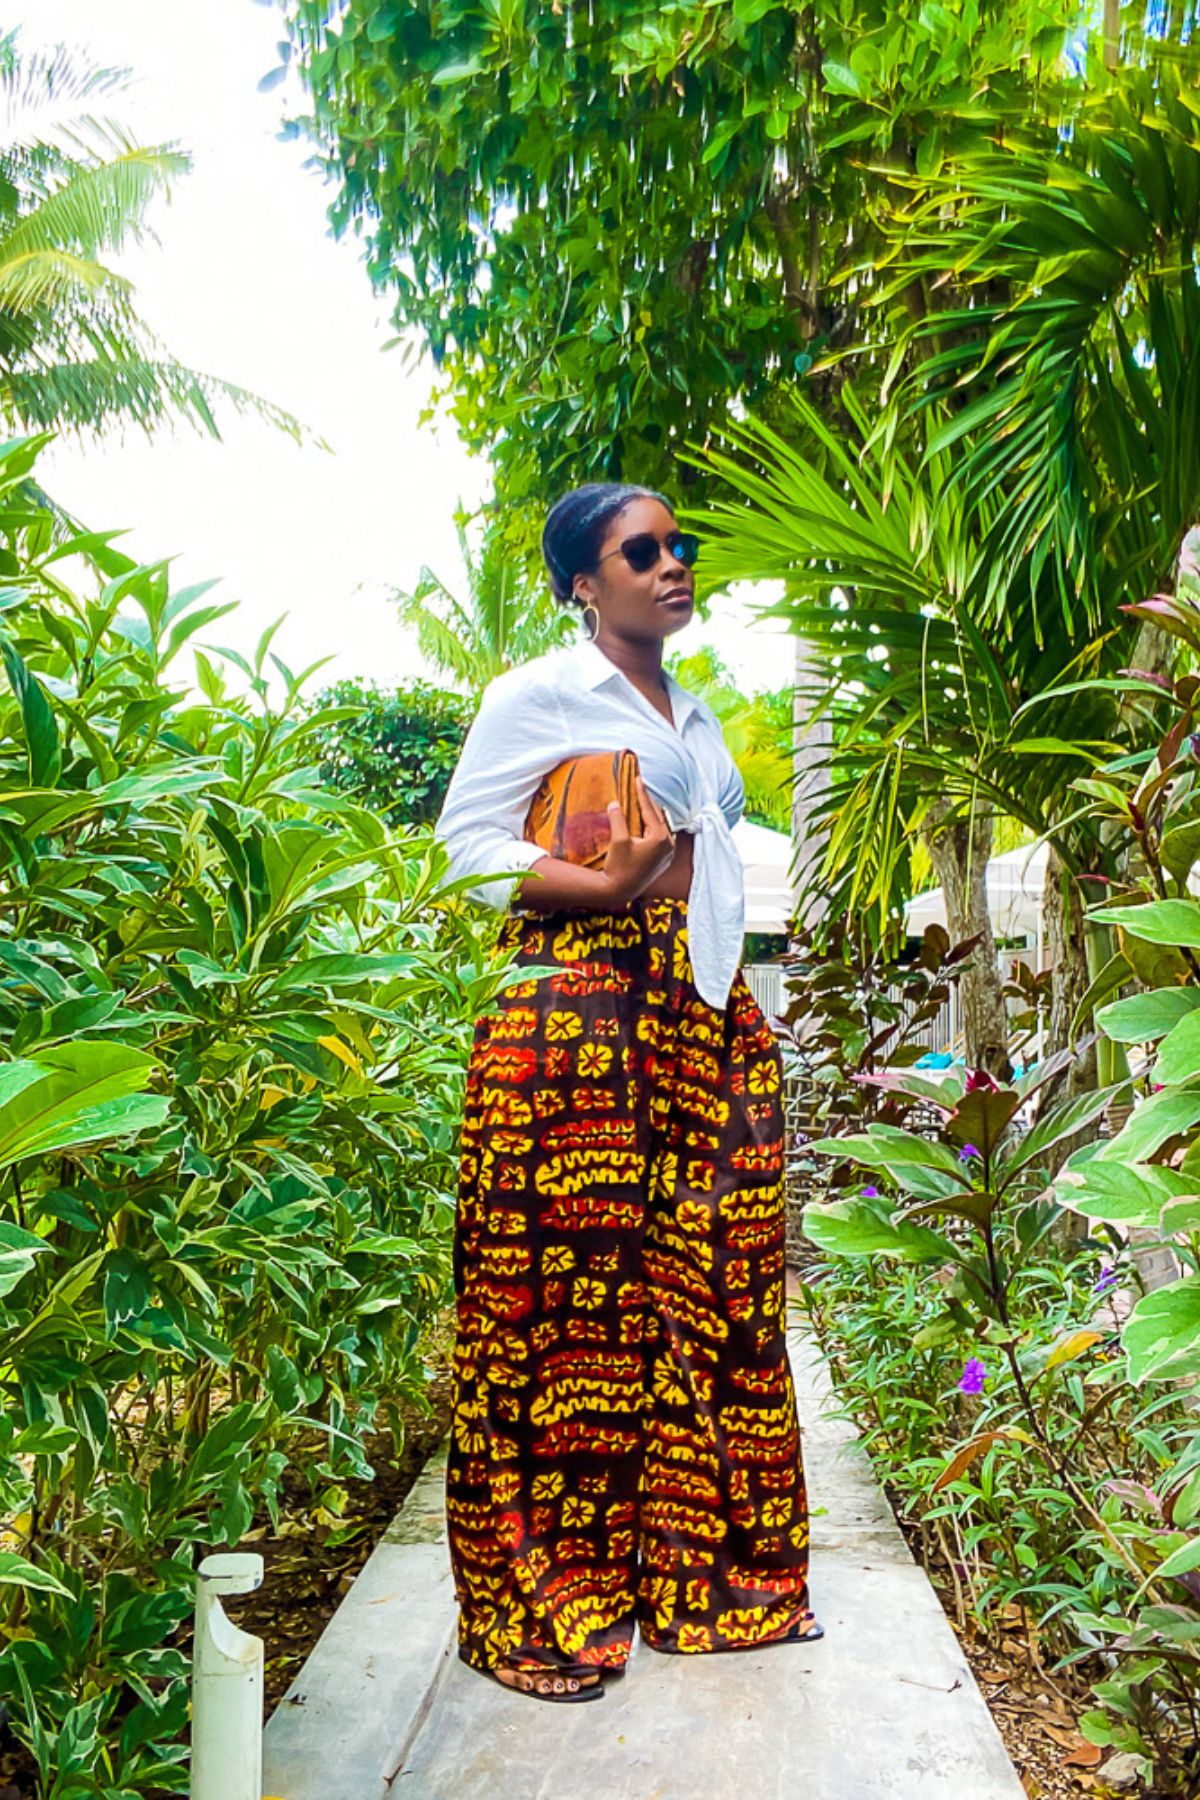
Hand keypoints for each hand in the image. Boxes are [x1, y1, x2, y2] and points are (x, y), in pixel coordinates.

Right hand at [601, 777, 676, 903]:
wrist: (620, 891)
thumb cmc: (619, 867)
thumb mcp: (618, 840)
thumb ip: (618, 819)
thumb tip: (615, 802)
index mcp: (660, 838)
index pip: (649, 810)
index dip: (642, 793)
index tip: (638, 779)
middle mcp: (669, 845)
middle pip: (658, 816)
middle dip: (648, 802)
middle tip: (640, 787)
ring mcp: (668, 853)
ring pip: (662, 826)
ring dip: (652, 814)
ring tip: (643, 802)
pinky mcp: (664, 860)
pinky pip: (662, 837)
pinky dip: (655, 827)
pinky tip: (647, 822)